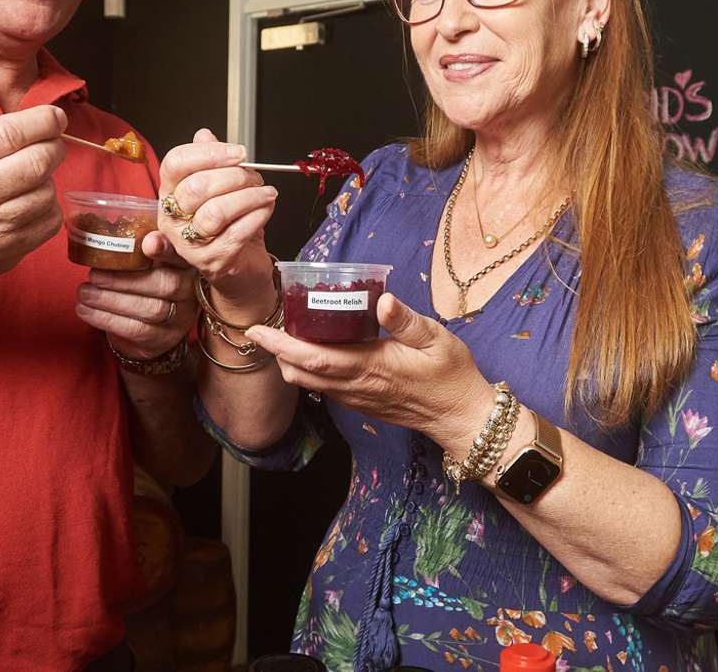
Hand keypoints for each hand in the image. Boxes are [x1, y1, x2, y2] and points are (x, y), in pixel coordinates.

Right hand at [0, 105, 66, 299]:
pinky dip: (46, 208)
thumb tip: (23, 126)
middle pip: (36, 162)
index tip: (53, 117)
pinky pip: (47, 224)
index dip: (42, 121)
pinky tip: (29, 202)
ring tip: (30, 176)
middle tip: (50, 143)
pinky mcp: (2, 255)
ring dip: (47, 178)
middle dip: (52, 146)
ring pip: (46, 193)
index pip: (10, 133)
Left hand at [75, 234, 197, 361]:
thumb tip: (102, 230)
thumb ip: (136, 249)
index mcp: (186, 266)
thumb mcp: (146, 266)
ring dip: (110, 300)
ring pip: (149, 309)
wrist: (151, 333)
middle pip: (166, 284)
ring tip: (84, 292)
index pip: (182, 256)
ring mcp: (179, 319)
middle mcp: (189, 293)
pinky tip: (85, 310)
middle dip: (125, 279)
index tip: (148, 242)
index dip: (167, 249)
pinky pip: (134, 329)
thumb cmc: (143, 287)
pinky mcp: (162, 340)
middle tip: (93, 275)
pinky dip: (105, 318)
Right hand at [157, 128, 278, 304]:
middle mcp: (172, 220)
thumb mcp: (219, 188)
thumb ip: (210, 161)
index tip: (238, 152)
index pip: (175, 163)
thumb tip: (204, 134)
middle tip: (256, 178)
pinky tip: (267, 209)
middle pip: (197, 187)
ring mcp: (190, 244)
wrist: (241, 269)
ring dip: (249, 197)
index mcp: (169, 194)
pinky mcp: (213, 262)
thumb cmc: (229, 225)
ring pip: (216, 212)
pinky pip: (237, 233)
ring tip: (267, 194)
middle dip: (234, 176)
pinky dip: (258, 216)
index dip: (208, 153)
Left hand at [243, 294, 495, 451]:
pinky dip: (310, 371)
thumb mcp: (437, 339)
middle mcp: (356, 387)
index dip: (281, 345)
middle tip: (269, 325)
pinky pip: (325, 389)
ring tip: (290, 334)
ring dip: (292, 362)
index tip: (257, 330)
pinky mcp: (361, 404)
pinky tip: (318, 351)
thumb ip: (407, 320)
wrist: (461, 417)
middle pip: (300, 374)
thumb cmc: (451, 376)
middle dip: (278, 352)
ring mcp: (357, 399)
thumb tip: (383, 299)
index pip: (314, 358)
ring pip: (309, 384)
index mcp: (371, 367)